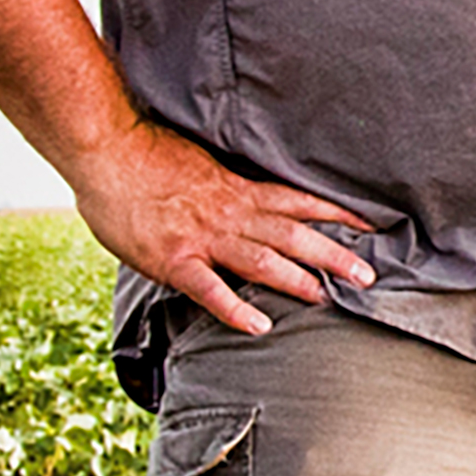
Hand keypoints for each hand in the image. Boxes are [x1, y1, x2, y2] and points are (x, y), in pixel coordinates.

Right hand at [70, 120, 377, 334]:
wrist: (106, 150)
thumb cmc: (146, 156)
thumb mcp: (199, 165)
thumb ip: (225, 188)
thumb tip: (244, 202)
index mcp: (237, 188)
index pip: (298, 201)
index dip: (335, 214)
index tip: (370, 227)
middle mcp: (230, 212)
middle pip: (292, 234)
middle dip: (333, 255)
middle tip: (369, 275)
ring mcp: (203, 237)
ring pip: (262, 260)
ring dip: (298, 280)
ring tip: (329, 298)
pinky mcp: (174, 259)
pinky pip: (210, 288)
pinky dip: (235, 308)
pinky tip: (259, 326)